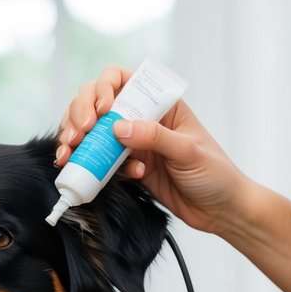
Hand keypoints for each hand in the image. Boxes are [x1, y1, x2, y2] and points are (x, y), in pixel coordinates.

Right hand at [56, 65, 253, 237]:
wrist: (220, 211)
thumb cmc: (215, 174)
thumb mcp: (187, 151)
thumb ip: (154, 136)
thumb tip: (118, 127)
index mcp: (161, 104)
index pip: (122, 80)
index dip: (104, 88)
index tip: (101, 112)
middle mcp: (143, 118)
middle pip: (98, 102)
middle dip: (80, 114)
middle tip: (78, 136)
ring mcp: (133, 143)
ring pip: (93, 131)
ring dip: (78, 140)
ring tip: (70, 154)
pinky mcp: (128, 167)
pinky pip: (100, 160)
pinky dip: (90, 164)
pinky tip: (96, 174)